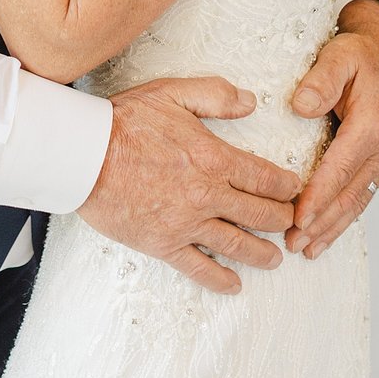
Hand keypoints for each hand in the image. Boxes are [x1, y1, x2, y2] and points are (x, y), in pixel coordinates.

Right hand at [79, 76, 300, 294]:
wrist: (84, 154)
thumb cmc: (125, 121)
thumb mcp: (172, 93)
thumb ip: (215, 95)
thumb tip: (250, 102)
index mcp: (214, 158)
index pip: (264, 178)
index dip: (285, 186)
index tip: (294, 189)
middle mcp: (207, 195)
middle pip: (259, 214)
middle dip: (281, 220)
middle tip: (291, 223)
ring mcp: (187, 223)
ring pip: (237, 245)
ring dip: (262, 253)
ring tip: (275, 258)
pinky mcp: (164, 244)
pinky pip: (199, 268)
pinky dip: (220, 280)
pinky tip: (233, 284)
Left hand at [286, 0, 378, 258]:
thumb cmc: (357, 54)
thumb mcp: (339, 56)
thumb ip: (321, 79)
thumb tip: (301, 107)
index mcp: (372, 126)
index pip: (340, 168)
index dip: (318, 196)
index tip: (297, 218)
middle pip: (349, 194)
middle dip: (321, 222)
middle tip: (293, 244)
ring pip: (355, 202)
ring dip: (331, 228)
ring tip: (305, 249)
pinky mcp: (377, 163)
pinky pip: (359, 196)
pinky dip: (341, 219)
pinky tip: (323, 236)